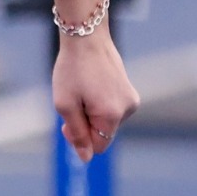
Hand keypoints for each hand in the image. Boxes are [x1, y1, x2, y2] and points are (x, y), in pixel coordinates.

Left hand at [54, 30, 138, 161]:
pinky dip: (99, 103)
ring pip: (107, 121)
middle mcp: (128, 109)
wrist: (86, 37)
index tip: (66, 123)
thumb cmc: (72, 69)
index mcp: (112, 115)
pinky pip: (112, 109)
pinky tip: (90, 85)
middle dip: (85, 124)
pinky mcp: (129, 91)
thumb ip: (76, 133)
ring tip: (82, 89)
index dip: (79, 139)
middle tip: (71, 103)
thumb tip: (86, 158)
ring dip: (91, 112)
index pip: (98, 146)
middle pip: (103, 134)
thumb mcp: (65, 105)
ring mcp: (131, 99)